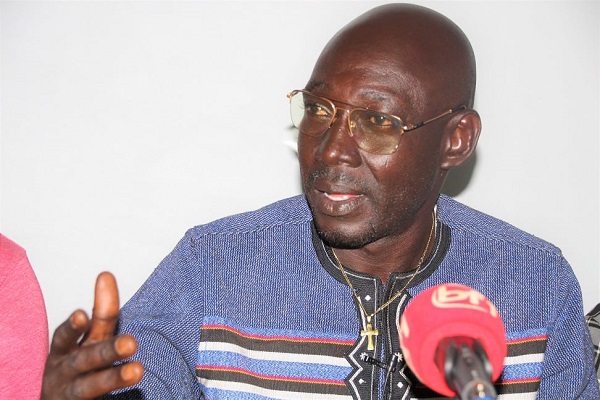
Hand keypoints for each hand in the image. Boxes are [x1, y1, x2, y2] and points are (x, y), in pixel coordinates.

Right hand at [41, 272, 143, 398]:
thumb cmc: (75, 367)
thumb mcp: (89, 338)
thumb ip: (101, 312)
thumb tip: (106, 275)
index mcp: (66, 349)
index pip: (73, 333)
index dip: (76, 325)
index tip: (81, 316)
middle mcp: (67, 369)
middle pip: (86, 359)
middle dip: (107, 351)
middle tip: (130, 342)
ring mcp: (71, 392)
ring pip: (90, 387)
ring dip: (113, 378)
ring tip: (137, 371)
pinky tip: (131, 392)